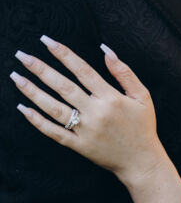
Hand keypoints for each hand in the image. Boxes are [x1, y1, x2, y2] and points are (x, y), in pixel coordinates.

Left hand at [11, 37, 164, 184]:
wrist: (141, 161)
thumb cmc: (142, 126)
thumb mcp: (142, 95)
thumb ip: (124, 72)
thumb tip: (105, 49)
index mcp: (111, 98)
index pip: (82, 70)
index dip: (64, 54)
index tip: (47, 41)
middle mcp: (96, 113)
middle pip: (63, 87)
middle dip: (41, 69)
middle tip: (22, 56)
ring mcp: (85, 131)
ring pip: (54, 108)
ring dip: (33, 92)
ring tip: (16, 77)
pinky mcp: (78, 146)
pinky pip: (53, 133)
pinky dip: (37, 121)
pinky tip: (22, 108)